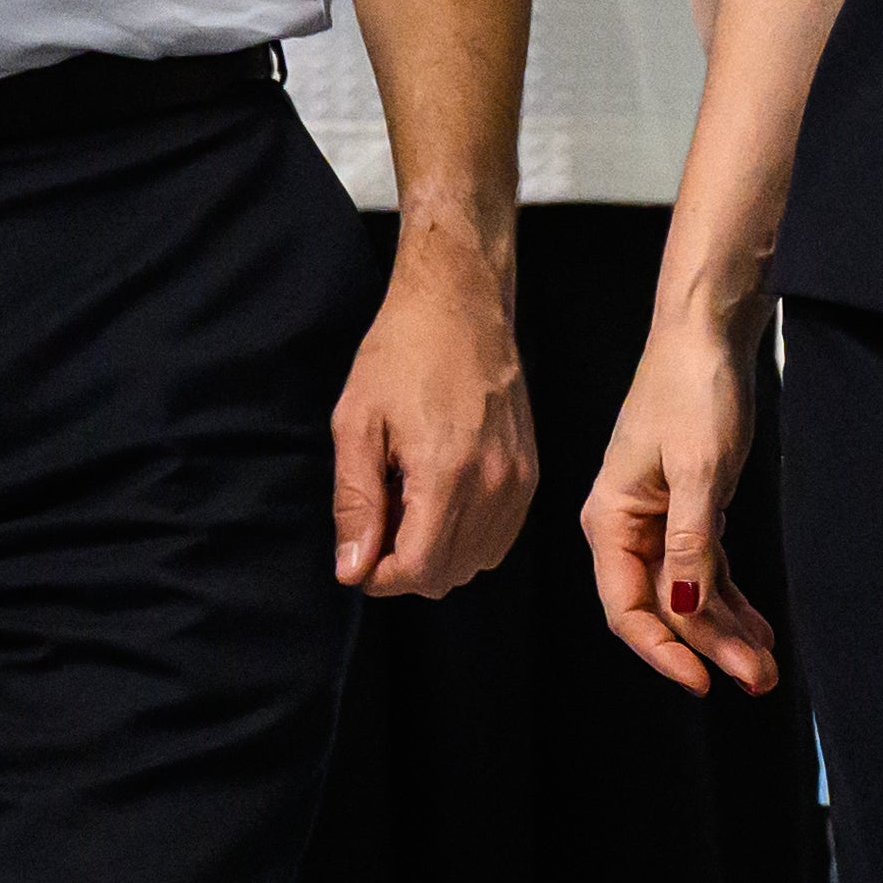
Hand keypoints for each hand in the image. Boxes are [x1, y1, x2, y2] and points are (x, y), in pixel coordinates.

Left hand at [333, 219, 536, 600]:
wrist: (461, 305)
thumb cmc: (401, 355)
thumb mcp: (357, 424)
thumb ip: (356, 502)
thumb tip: (352, 569)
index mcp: (448, 473)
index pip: (419, 569)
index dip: (380, 577)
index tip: (358, 555)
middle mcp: (494, 484)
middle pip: (449, 574)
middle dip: (404, 568)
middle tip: (378, 523)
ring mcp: (519, 480)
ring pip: (477, 562)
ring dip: (436, 554)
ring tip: (408, 505)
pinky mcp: (530, 473)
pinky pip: (500, 538)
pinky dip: (467, 538)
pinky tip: (440, 501)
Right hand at [583, 299, 781, 694]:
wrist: (706, 335)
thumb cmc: (693, 390)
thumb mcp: (699, 469)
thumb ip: (691, 543)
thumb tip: (683, 606)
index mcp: (610, 520)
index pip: (627, 608)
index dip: (663, 650)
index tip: (703, 681)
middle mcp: (627, 528)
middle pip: (665, 607)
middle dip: (710, 647)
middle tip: (759, 681)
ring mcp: (657, 521)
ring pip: (690, 593)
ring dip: (725, 631)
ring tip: (765, 667)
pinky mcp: (687, 510)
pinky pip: (706, 568)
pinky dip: (732, 599)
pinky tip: (758, 628)